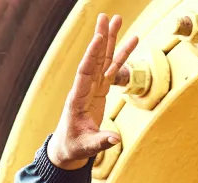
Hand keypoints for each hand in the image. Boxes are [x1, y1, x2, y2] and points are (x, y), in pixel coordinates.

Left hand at [47, 13, 138, 169]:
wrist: (67, 149)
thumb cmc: (74, 147)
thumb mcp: (87, 147)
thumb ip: (101, 142)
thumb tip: (116, 139)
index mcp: (77, 100)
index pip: (85, 73)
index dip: (91, 56)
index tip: (98, 38)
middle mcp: (84, 90)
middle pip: (94, 59)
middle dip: (100, 38)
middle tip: (106, 17)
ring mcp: (92, 89)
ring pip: (103, 60)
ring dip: (110, 41)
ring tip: (117, 20)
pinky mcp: (100, 92)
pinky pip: (112, 70)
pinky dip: (120, 56)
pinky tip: (130, 41)